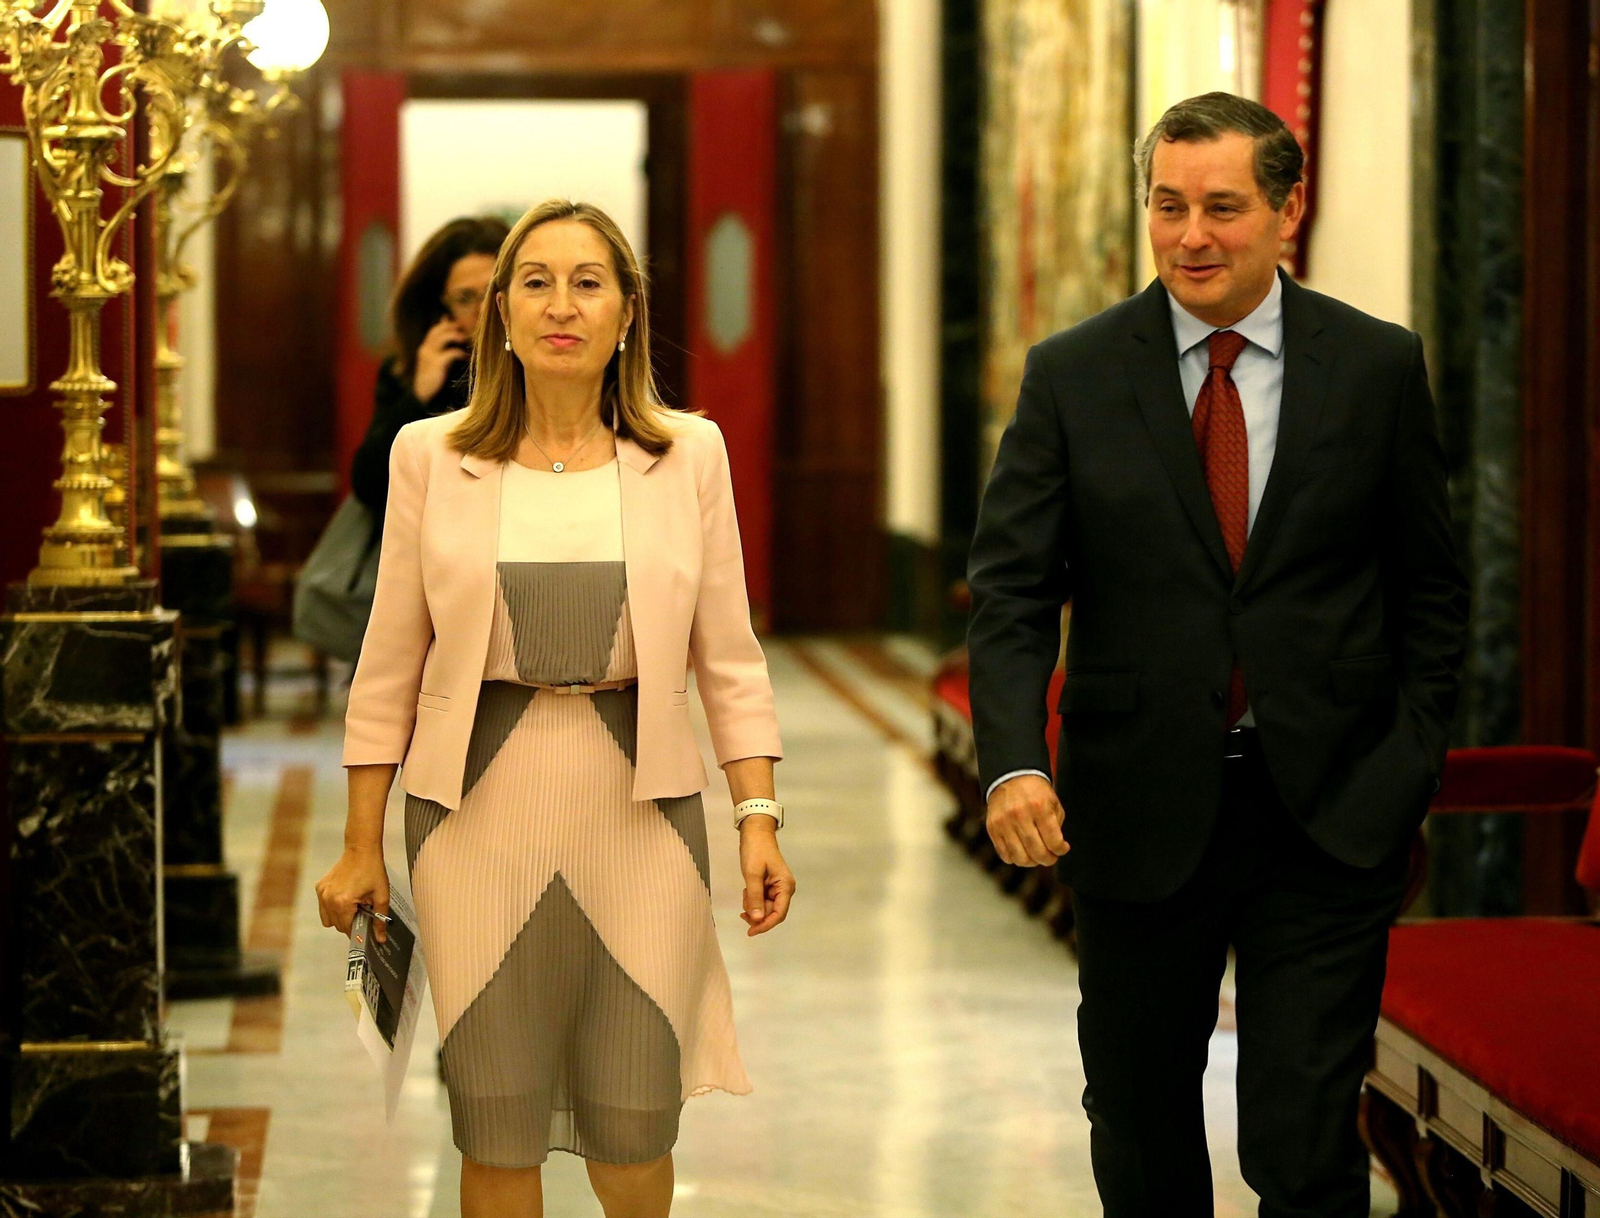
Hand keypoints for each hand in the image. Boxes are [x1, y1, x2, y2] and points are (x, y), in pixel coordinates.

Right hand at [315, 845, 389, 942]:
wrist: (361, 849)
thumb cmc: (373, 870)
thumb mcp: (381, 896)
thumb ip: (380, 920)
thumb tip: (380, 939)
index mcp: (342, 902)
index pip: (347, 929)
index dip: (358, 930)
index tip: (366, 927)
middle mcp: (328, 899)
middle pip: (337, 925)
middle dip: (350, 923)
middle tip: (363, 911)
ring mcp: (322, 893)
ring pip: (328, 919)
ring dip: (340, 918)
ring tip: (354, 904)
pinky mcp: (320, 888)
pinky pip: (324, 907)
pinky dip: (333, 908)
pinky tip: (346, 897)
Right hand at [413, 317, 468, 402]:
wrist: (423, 396)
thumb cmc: (433, 378)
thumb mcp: (436, 362)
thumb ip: (441, 350)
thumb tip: (450, 339)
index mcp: (426, 347)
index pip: (436, 329)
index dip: (448, 325)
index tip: (462, 326)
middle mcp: (426, 348)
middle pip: (440, 329)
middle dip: (454, 327)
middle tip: (467, 331)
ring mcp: (430, 355)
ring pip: (444, 337)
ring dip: (457, 336)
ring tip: (466, 340)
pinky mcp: (436, 363)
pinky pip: (451, 353)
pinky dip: (460, 353)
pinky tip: (466, 357)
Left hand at [738, 820, 794, 935]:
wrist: (755, 832)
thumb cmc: (756, 850)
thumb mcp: (752, 874)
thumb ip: (755, 897)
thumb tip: (757, 919)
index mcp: (785, 886)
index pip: (778, 913)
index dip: (765, 925)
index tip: (751, 932)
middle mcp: (784, 889)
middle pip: (772, 912)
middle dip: (757, 915)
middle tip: (742, 912)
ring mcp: (777, 887)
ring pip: (766, 908)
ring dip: (754, 907)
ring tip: (744, 894)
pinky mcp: (770, 885)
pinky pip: (762, 900)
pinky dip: (753, 900)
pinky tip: (746, 891)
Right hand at [986, 774, 1069, 866]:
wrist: (1010, 776)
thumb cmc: (1035, 792)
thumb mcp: (1053, 803)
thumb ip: (1056, 826)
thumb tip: (1056, 849)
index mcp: (1039, 807)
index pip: (1054, 841)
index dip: (1061, 850)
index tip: (1062, 849)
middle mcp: (1020, 815)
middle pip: (1037, 852)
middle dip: (1048, 859)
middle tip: (1051, 857)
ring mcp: (1004, 823)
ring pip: (1020, 858)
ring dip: (1031, 862)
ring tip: (1036, 856)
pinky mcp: (992, 828)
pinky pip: (1004, 854)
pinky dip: (1015, 858)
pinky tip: (1022, 851)